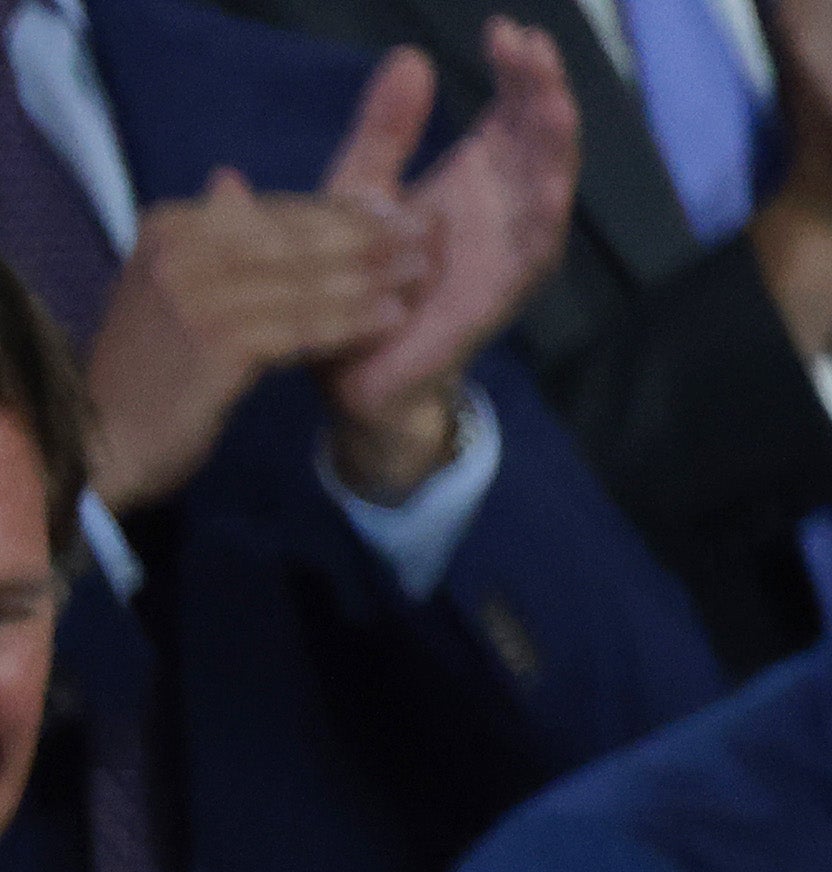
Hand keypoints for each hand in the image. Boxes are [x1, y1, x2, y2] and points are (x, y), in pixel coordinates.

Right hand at [86, 168, 421, 512]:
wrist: (107, 434)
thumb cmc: (153, 365)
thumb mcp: (171, 287)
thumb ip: (211, 238)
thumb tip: (233, 179)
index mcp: (170, 226)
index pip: (269, 210)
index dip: (336, 209)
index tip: (393, 206)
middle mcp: (179, 251)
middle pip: (291, 237)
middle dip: (363, 233)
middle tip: (424, 231)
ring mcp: (194, 296)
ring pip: (302, 279)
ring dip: (369, 274)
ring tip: (422, 271)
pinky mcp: (215, 344)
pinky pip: (299, 326)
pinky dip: (349, 320)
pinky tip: (392, 318)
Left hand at [324, 24, 582, 489]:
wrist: (353, 371)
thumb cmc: (363, 281)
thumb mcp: (364, 185)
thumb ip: (386, 128)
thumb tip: (410, 56)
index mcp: (472, 182)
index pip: (508, 116)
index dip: (515, 75)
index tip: (507, 30)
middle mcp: (500, 213)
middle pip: (535, 144)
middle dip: (540, 94)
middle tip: (533, 44)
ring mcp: (505, 255)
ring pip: (545, 192)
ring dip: (554, 150)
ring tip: (556, 99)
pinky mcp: (496, 298)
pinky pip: (531, 258)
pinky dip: (545, 222)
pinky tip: (552, 186)